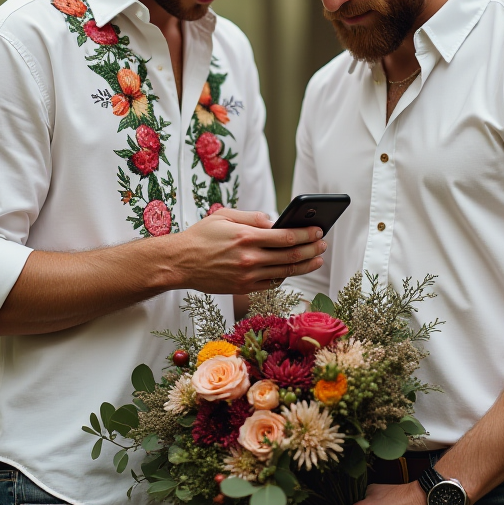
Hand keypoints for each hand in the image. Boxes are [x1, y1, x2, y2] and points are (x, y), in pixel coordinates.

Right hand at [173, 209, 326, 293]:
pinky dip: (285, 277)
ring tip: (316, 259)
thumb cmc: (201, 236)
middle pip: (290, 256)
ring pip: (284, 272)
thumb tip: (275, 221)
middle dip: (311, 250)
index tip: (318, 231)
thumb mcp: (225, 216)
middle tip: (323, 245)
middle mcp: (249, 258)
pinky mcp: (243, 288)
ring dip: (304, 266)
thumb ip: (252, 217)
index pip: (286, 237)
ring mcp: (247, 276)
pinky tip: (292, 270)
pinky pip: (271, 284)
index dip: (306, 235)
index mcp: (246, 237)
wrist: (180, 262)